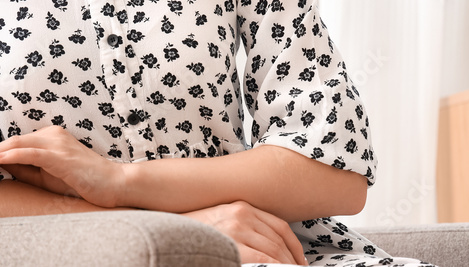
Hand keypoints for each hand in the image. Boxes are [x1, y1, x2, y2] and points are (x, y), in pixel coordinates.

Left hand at [0, 125, 125, 207]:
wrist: (113, 183)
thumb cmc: (82, 181)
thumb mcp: (46, 175)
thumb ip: (25, 168)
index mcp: (47, 137)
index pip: (11, 144)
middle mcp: (51, 135)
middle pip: (9, 142)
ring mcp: (57, 144)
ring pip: (16, 145)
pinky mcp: (62, 156)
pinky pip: (33, 153)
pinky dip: (14, 155)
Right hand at [183, 201, 307, 264]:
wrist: (168, 235)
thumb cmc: (194, 233)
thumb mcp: (221, 222)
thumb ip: (244, 229)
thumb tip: (268, 249)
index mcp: (242, 207)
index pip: (279, 226)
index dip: (294, 246)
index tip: (300, 260)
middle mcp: (241, 213)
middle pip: (279, 239)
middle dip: (292, 259)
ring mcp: (236, 227)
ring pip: (274, 250)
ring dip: (286, 265)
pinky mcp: (231, 243)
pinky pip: (262, 259)